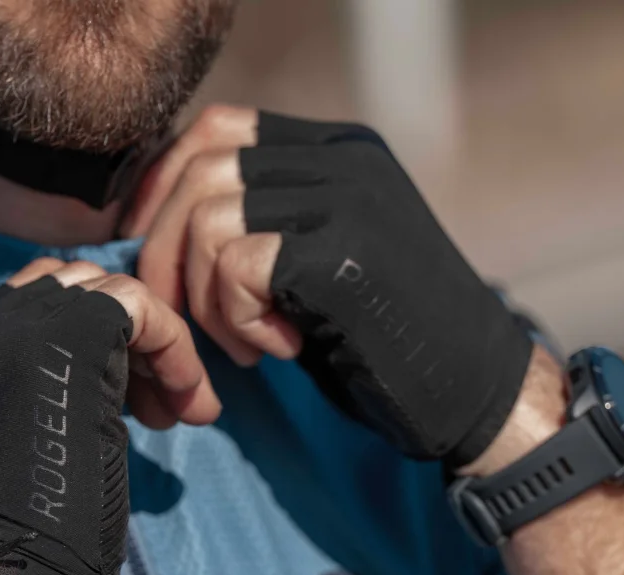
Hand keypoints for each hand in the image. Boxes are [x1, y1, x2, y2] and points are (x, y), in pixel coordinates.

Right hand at [0, 259, 219, 574]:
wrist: (15, 569)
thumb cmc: (25, 527)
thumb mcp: (21, 428)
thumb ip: (41, 376)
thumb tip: (109, 345)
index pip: (33, 306)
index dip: (95, 345)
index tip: (131, 402)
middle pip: (69, 287)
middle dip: (124, 340)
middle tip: (158, 407)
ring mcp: (11, 321)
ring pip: (105, 290)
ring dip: (155, 345)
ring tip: (177, 409)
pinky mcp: (66, 332)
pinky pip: (138, 305)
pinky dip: (174, 346)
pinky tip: (187, 400)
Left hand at [129, 105, 531, 464]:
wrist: (475, 395)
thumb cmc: (382, 339)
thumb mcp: (314, 260)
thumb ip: (255, 223)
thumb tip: (150, 225)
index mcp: (335, 151)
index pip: (215, 130)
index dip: (162, 185)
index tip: (148, 248)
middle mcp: (343, 160)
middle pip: (200, 168)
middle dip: (163, 248)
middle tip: (179, 313)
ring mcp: (350, 200)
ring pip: (208, 220)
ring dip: (203, 297)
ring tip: (243, 343)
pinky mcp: (347, 254)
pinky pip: (235, 266)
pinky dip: (234, 318)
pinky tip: (279, 347)